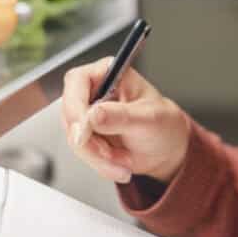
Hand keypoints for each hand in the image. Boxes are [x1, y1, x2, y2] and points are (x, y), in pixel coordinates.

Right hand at [62, 57, 190, 185]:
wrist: (167, 149)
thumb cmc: (163, 124)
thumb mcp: (148, 118)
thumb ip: (121, 115)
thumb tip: (93, 114)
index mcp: (110, 72)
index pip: (77, 81)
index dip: (75, 106)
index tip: (83, 132)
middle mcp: (94, 90)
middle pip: (71, 114)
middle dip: (89, 141)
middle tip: (108, 153)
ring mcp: (87, 114)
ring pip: (74, 137)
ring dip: (96, 156)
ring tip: (122, 160)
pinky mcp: (86, 135)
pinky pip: (81, 151)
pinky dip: (98, 163)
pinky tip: (118, 164)